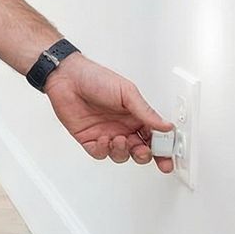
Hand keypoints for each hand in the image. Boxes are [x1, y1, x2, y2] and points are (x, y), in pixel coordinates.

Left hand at [44, 54, 174, 172]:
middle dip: (144, 155)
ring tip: (119, 139)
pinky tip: (103, 139)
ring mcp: (106, 134)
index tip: (168, 156)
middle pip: (139, 150)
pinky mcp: (89, 139)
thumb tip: (166, 126)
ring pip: (121, 155)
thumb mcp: (127, 92)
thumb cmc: (95, 78)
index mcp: (135, 116)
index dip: (163, 149)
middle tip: (144, 151)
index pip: (154, 137)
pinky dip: (103, 150)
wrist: (67, 77)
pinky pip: (99, 153)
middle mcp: (123, 127)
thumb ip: (146, 112)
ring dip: (122, 151)